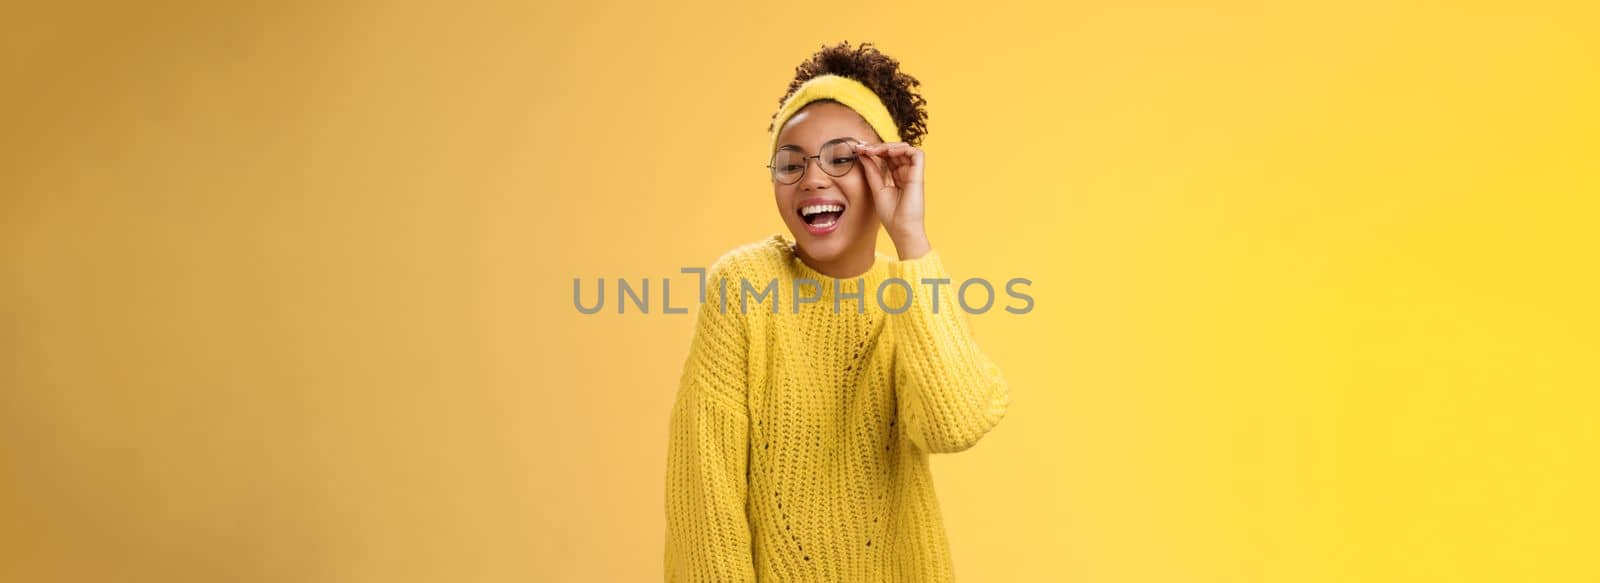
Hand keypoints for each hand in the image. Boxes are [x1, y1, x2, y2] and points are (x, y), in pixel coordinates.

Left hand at [853, 141, 930, 259]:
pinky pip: (917, 154)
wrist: (901, 229)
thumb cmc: (891, 215)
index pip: (887, 156)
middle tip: (863, 147)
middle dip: (878, 146)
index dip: (874, 150)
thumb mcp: (877, 188)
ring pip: (905, 148)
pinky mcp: (919, 175)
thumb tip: (863, 154)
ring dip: (889, 145)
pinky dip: (903, 149)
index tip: (859, 148)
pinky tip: (889, 153)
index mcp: (896, 176)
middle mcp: (905, 173)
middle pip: (895, 150)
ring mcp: (913, 174)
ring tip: (875, 150)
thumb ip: (872, 171)